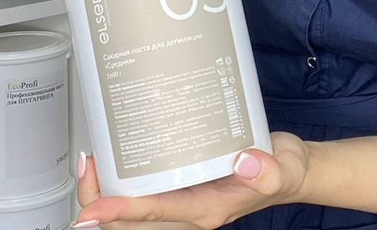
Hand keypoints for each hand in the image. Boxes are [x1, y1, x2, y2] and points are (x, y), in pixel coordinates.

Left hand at [72, 132, 309, 229]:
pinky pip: (146, 193)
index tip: (93, 208)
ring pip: (134, 210)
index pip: (155, 213)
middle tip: (87, 166)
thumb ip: (268, 171)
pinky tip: (117, 156)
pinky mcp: (184, 187)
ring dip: (107, 193)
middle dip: (101, 200)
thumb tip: (246, 163)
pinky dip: (125, 181)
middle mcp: (189, 211)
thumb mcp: (284, 169)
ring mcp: (184, 202)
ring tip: (92, 161)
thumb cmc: (284, 170)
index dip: (121, 209)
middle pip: (133, 219)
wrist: (289, 170)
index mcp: (206, 210)